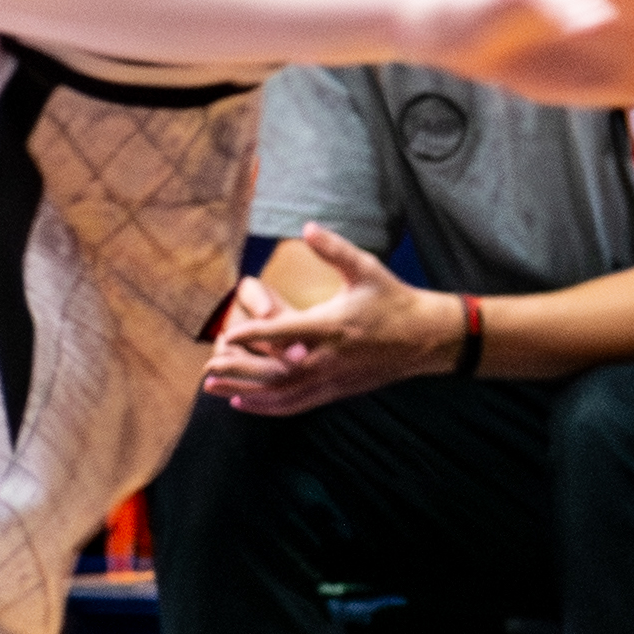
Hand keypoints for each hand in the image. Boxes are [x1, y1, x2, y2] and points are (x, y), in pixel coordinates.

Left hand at [204, 222, 460, 414]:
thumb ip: (334, 249)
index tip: (228, 335)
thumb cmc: (393, 300)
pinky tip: (244, 404)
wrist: (426, 339)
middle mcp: (328, 359)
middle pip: (275, 372)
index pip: (285, 333)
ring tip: (214, 390)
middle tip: (207, 369)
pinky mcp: (336, 392)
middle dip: (239, 371)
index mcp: (332, 327)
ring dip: (246, 393)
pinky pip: (296, 404)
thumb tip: (307, 227)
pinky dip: (268, 406)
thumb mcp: (366, 268)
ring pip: (283, 394)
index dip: (254, 335)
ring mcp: (332, 380)